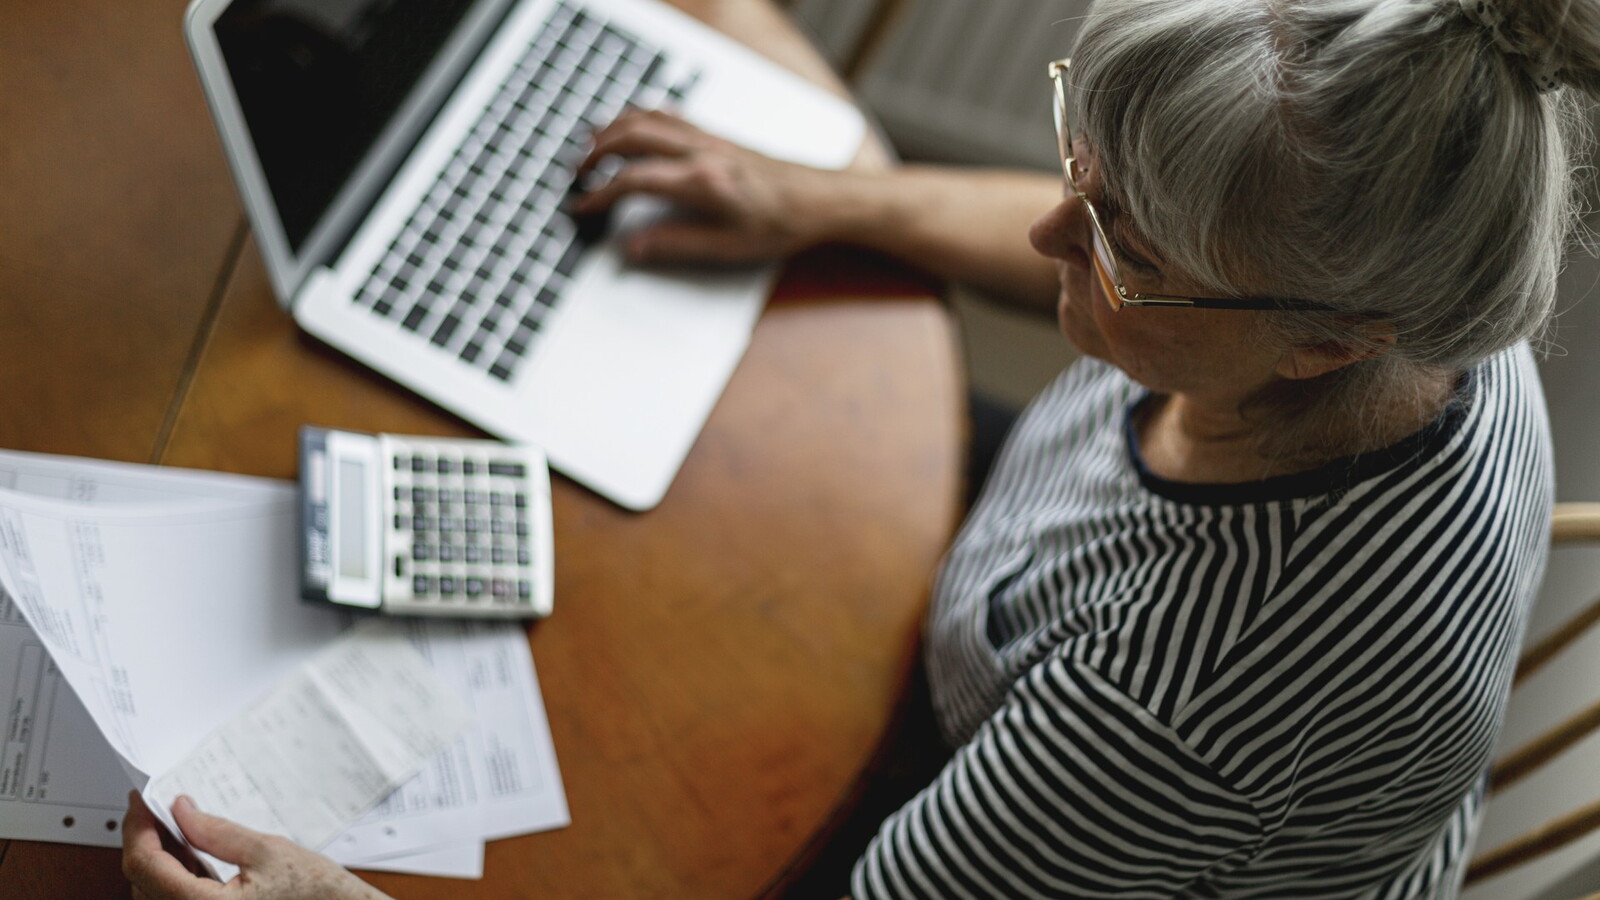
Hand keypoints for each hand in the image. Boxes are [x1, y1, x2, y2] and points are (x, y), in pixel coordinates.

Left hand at [121, 793, 387, 899]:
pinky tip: (184, 852)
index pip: (147, 866)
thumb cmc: (313, 892)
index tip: (140, 803)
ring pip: (152, 893)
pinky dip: (171, 876)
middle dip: (144, 841)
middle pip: (142, 881)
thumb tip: (180, 811)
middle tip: (153, 808)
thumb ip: (216, 831)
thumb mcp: (267, 851)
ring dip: (155, 859)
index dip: (137, 829)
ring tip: (171, 826)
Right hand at [575, 108, 843, 264]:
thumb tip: (630, 248)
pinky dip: (641, 118)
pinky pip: (669, 115)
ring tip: (591, 146)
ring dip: (614, 128)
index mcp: (702, 181)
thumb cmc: (782, 224)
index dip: (601, 195)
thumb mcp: (727, 248)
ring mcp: (710, 138)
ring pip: (649, 118)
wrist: (822, 199)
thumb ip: (675, 246)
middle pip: (633, 136)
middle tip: (578, 173)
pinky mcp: (718, 135)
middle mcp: (703, 150)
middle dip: (597, 152)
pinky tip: (632, 128)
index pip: (634, 181)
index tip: (583, 207)